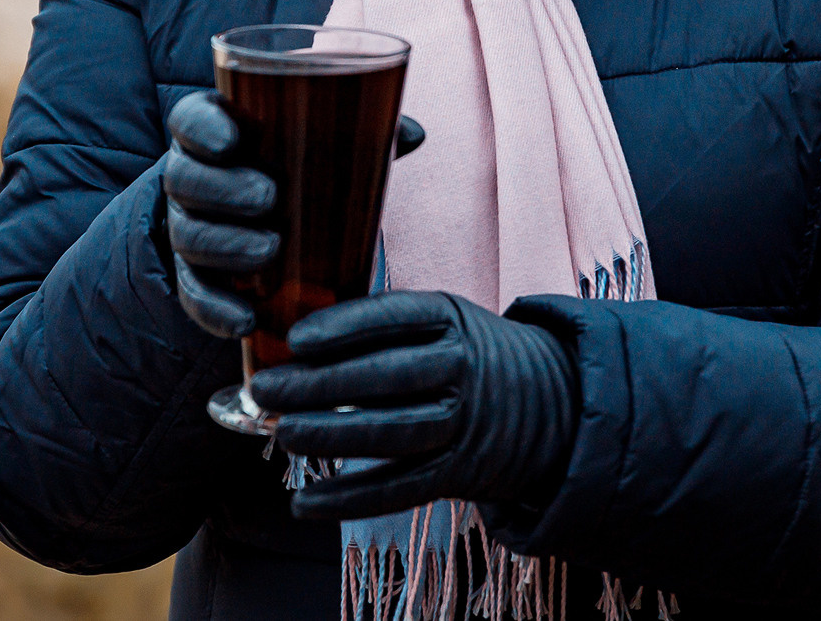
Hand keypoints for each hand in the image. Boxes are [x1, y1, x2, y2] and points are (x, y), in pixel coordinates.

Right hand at [164, 94, 428, 340]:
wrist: (270, 221)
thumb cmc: (298, 168)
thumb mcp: (322, 146)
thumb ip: (361, 135)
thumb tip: (413, 133)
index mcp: (215, 132)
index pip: (190, 120)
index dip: (203, 128)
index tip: (233, 139)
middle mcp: (192, 177)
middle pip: (185, 178)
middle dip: (222, 189)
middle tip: (268, 196)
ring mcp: (189, 229)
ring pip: (188, 236)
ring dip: (224, 244)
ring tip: (268, 250)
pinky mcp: (196, 277)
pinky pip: (195, 295)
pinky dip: (216, 309)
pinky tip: (246, 319)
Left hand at [246, 290, 578, 519]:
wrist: (554, 403)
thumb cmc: (471, 355)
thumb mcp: (445, 321)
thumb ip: (386, 329)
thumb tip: (294, 347)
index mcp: (452, 319)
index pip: (394, 318)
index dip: (343, 327)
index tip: (295, 340)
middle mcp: (462, 368)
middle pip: (386, 377)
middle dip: (319, 385)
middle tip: (266, 389)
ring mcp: (466, 422)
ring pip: (393, 433)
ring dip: (332, 437)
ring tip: (284, 434)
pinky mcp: (462, 472)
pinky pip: (401, 489)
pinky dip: (350, 499)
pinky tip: (305, 502)